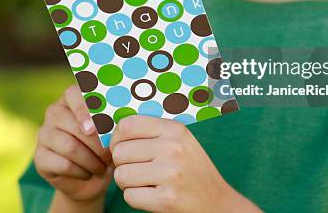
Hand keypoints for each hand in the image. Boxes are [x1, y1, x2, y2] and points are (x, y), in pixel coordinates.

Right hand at [34, 85, 112, 204]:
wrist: (89, 177)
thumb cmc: (104, 146)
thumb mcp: (112, 130)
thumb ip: (114, 118)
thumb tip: (124, 116)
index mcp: (71, 98)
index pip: (74, 94)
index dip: (85, 110)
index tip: (96, 127)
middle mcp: (55, 112)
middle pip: (75, 125)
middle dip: (98, 144)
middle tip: (111, 156)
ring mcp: (44, 134)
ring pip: (70, 147)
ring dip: (92, 161)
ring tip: (103, 168)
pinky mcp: (40, 157)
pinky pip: (64, 165)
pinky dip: (82, 172)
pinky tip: (88, 173)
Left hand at [110, 115, 260, 212]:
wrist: (218, 203)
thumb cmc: (191, 169)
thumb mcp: (180, 141)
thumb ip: (151, 132)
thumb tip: (108, 127)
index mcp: (174, 129)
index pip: (126, 125)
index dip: (117, 138)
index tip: (122, 148)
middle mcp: (172, 148)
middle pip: (119, 152)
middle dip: (122, 164)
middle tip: (138, 170)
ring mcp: (170, 174)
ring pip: (121, 175)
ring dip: (128, 183)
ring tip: (146, 183)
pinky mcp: (167, 199)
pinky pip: (130, 196)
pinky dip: (136, 199)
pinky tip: (153, 196)